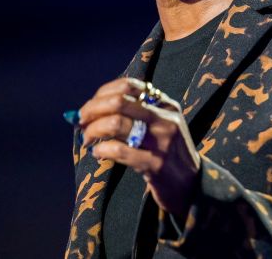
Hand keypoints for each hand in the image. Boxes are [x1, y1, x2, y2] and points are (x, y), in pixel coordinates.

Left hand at [79, 77, 201, 220]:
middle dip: (91, 110)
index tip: (89, 107)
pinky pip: (118, 150)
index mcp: (167, 106)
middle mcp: (166, 119)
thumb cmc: (167, 154)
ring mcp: (161, 141)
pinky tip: (98, 154)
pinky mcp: (154, 163)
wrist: (191, 185)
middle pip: (119, 102)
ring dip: (92, 131)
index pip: (129, 86)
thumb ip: (136, 115)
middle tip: (80, 122)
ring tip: (87, 140)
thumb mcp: (161, 127)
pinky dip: (101, 150)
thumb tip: (89, 110)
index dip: (102, 94)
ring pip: (116, 123)